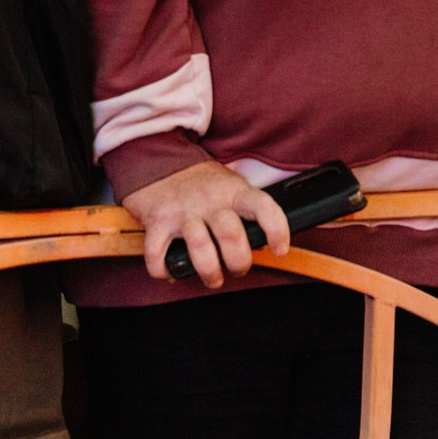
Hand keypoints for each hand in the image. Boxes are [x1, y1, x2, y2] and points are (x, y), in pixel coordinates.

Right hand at [122, 161, 288, 286]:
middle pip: (232, 235)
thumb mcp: (231, 185)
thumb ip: (245, 210)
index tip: (280, 249)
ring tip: (213, 278)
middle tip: (238, 269)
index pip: (263, 206)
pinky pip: (158, 254)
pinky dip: (164, 270)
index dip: (277, 229)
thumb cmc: (202, 182)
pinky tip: (172, 271)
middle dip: (239, 262)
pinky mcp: (157, 221)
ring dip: (210, 272)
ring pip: (200, 249)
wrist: (159, 160)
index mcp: (234, 191)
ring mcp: (183, 211)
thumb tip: (262, 244)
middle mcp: (210, 200)